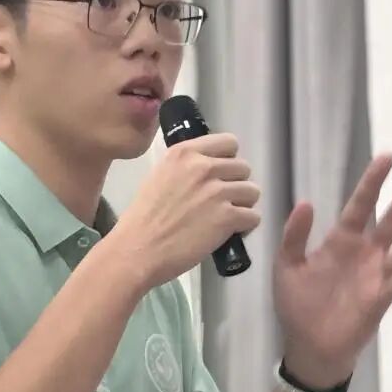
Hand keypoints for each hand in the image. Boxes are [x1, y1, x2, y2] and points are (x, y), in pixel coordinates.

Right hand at [110, 133, 261, 291]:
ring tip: (227, 217)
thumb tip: (207, 169)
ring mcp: (217, 191)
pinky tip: (230, 232)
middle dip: (235, 184)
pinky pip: (253, 216)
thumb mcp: (160, 176)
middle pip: (243, 168)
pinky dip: (245, 226)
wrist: (138, 248)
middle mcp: (204, 167)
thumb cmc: (143, 217)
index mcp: (185, 153)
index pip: (228, 142)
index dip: (228, 160)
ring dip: (243, 205)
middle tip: (221, 201)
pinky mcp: (227, 217)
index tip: (220, 174)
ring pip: (252, 191)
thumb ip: (185, 167)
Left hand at [274, 153, 391, 388]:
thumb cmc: (298, 304)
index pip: (360, 205)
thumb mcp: (287, 266)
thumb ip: (294, 235)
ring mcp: (375, 276)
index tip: (388, 157)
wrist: (307, 346)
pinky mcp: (379, 301)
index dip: (372, 182)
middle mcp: (364, 253)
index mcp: (341, 241)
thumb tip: (307, 202)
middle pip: (390, 220)